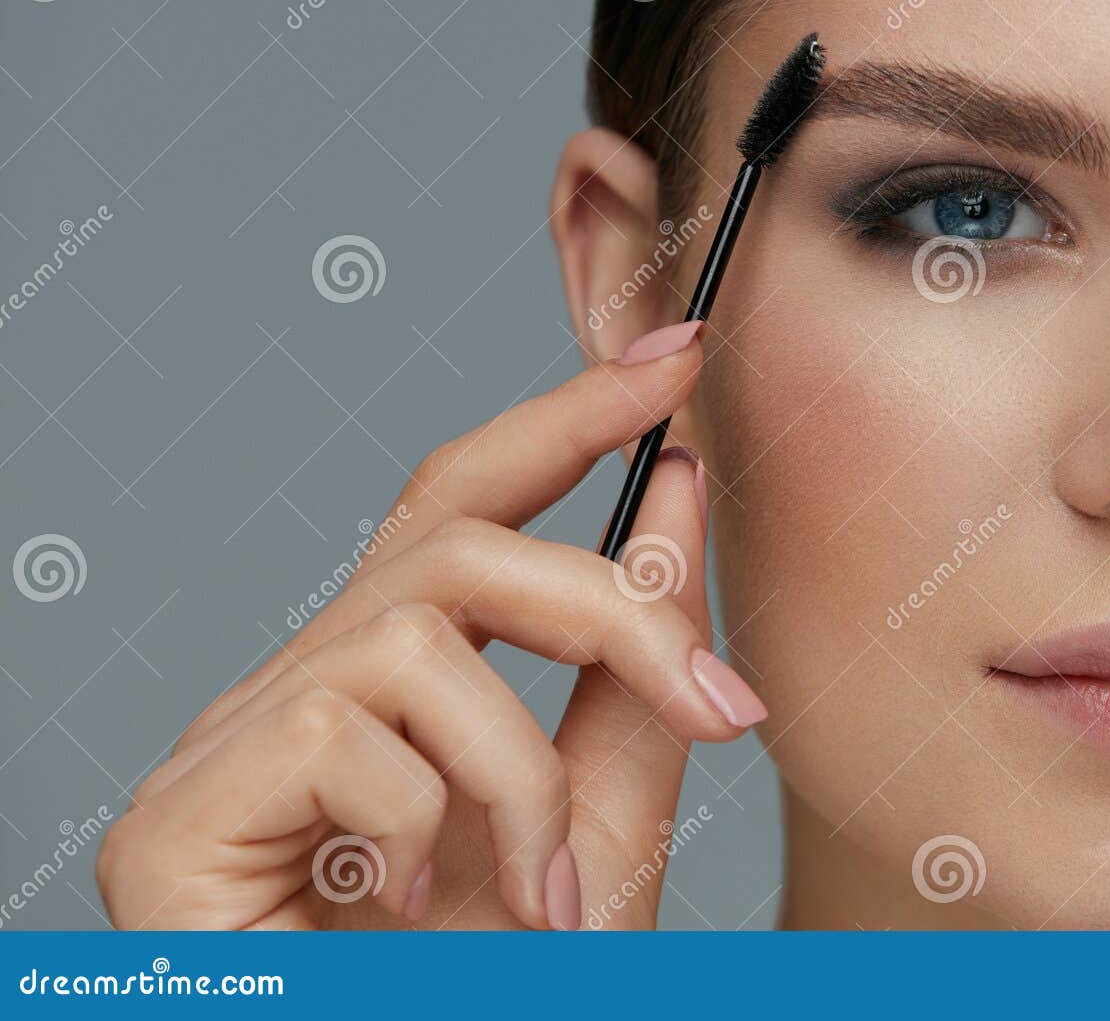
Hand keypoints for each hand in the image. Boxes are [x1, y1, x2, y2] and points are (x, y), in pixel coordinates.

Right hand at [95, 321, 764, 929]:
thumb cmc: (486, 977)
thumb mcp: (601, 820)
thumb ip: (635, 676)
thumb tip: (676, 504)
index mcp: (401, 679)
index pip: (473, 497)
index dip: (569, 413)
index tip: (676, 354)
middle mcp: (308, 681)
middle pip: (454, 536)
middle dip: (609, 601)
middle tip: (723, 709)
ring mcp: (235, 739)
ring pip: (416, 634)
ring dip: (524, 773)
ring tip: (550, 902)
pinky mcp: (183, 810)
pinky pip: (343, 733)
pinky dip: (431, 830)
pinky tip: (423, 914)